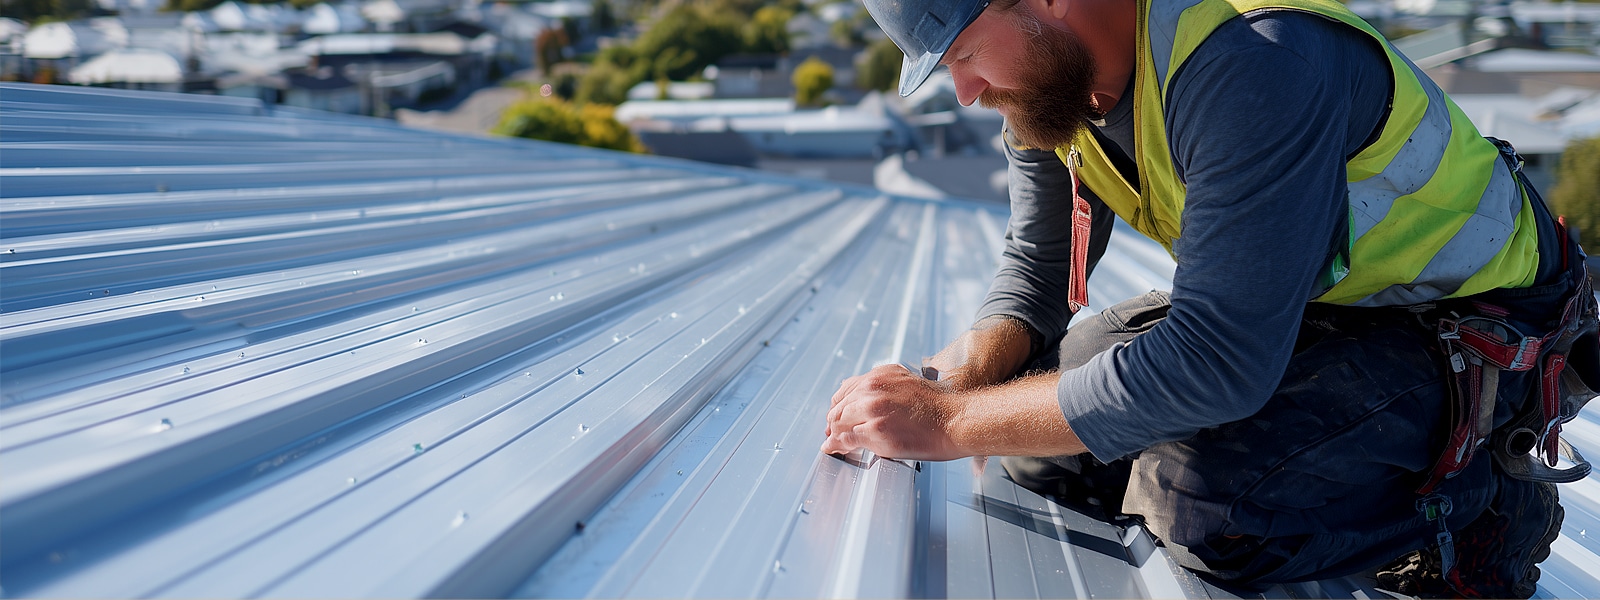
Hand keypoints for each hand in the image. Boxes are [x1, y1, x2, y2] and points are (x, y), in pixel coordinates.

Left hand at [821, 364, 967, 460]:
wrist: (956, 419)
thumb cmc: (939, 407)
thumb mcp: (907, 382)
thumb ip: (884, 388)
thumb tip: (865, 400)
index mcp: (880, 375)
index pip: (846, 390)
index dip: (838, 406)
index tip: (836, 417)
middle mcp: (873, 388)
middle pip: (838, 407)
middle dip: (833, 423)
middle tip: (831, 435)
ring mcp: (873, 409)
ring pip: (838, 423)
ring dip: (835, 435)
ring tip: (833, 444)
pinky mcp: (876, 431)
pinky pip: (847, 440)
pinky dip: (839, 446)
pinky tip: (838, 450)